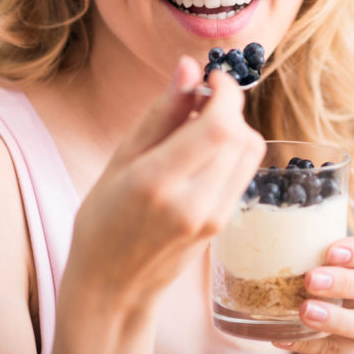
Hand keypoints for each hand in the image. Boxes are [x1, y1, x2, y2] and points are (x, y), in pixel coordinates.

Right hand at [64, 56, 265, 308]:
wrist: (112, 288)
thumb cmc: (102, 221)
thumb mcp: (121, 160)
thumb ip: (161, 112)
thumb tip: (188, 65)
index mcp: (158, 183)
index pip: (219, 126)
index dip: (225, 92)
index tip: (212, 76)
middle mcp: (193, 203)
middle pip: (241, 136)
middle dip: (229, 105)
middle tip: (201, 98)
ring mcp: (213, 218)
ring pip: (250, 152)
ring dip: (234, 127)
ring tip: (200, 126)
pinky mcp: (224, 225)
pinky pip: (243, 172)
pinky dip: (232, 151)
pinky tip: (204, 152)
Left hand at [275, 234, 353, 353]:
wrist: (329, 325)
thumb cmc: (331, 275)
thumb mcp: (329, 257)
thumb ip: (318, 245)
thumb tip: (283, 233)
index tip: (331, 251)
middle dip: (345, 283)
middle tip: (311, 279)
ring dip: (336, 318)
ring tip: (304, 311)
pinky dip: (315, 346)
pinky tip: (287, 337)